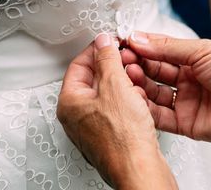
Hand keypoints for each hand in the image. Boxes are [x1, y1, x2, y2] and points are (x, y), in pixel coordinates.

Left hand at [58, 33, 176, 189]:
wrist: (139, 169)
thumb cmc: (123, 138)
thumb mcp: (115, 85)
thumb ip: (107, 58)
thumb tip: (102, 41)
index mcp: (69, 102)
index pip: (79, 64)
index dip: (97, 49)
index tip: (111, 42)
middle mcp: (76, 117)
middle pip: (94, 79)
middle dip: (114, 68)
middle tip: (127, 61)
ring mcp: (93, 129)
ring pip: (108, 95)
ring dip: (124, 85)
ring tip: (136, 84)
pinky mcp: (110, 137)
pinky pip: (118, 111)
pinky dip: (129, 102)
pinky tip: (140, 103)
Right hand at [123, 32, 210, 158]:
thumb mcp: (202, 51)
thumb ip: (167, 47)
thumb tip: (140, 39)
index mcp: (195, 58)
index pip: (161, 50)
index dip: (142, 46)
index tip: (124, 42)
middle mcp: (189, 79)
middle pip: (155, 71)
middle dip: (137, 64)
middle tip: (121, 58)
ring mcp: (187, 101)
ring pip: (154, 92)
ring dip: (138, 83)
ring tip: (127, 74)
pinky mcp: (185, 123)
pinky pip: (160, 116)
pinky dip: (145, 107)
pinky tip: (135, 97)